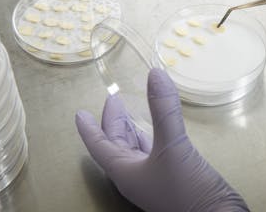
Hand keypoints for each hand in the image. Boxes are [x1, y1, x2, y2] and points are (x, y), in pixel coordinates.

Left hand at [76, 68, 248, 211]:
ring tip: (129, 112)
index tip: (79, 113)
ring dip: (132, 129)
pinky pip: (155, 152)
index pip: (99, 146)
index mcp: (126, 172)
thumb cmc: (186, 191)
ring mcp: (155, 178)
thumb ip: (164, 110)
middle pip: (117, 145)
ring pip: (136, 150)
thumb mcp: (172, 146)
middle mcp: (136, 175)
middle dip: (114, 122)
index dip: (89, 128)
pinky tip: (159, 130)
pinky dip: (153, 136)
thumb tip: (155, 74)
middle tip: (114, 100)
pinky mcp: (173, 177)